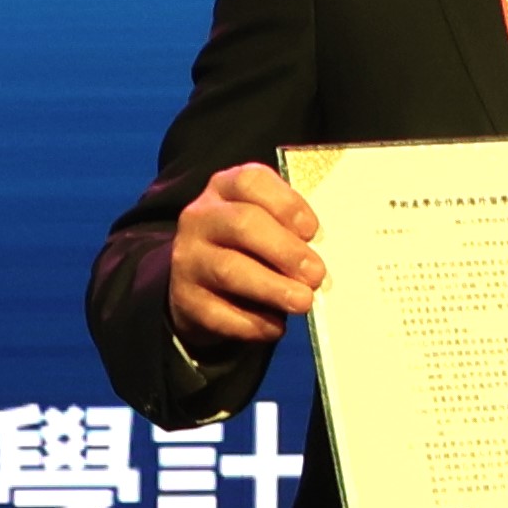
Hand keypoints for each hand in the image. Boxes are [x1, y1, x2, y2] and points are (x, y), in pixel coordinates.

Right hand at [167, 163, 324, 354]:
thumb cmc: (249, 248)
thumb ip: (291, 231)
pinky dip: (252, 322)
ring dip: (272, 287)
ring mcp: (188, 258)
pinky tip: (275, 326)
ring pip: (230, 269)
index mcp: (225, 188)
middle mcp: (200, 218)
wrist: (200, 287)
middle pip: (242, 224)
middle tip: (316, 273)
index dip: (286, 203)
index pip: (250, 181)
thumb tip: (323, 256)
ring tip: (303, 301)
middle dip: (285, 249)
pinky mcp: (185, 299)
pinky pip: (219, 312)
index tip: (312, 230)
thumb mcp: (266, 225)